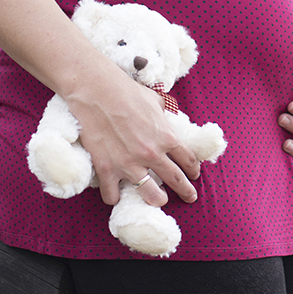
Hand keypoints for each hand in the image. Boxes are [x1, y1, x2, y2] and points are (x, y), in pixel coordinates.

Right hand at [66, 64, 199, 207]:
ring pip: (150, 194)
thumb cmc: (128, 92)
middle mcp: (152, 154)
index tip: (194, 175)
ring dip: (156, 200)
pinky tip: (118, 196)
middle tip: (190, 197)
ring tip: (159, 201)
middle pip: (175, 180)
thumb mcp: (156, 102)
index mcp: (167, 137)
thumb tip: (168, 118)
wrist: (98, 92)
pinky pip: (113, 194)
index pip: (188, 159)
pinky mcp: (107, 168)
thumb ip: (164, 115)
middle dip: (186, 191)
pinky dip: (115, 197)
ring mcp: (129, 164)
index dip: (193, 169)